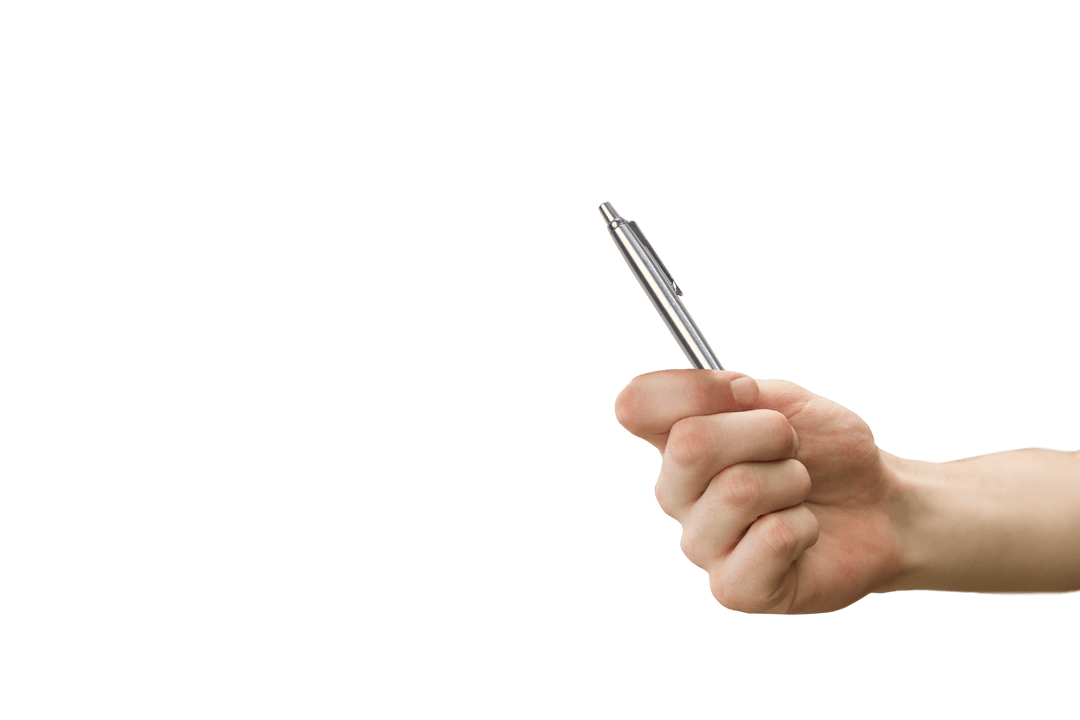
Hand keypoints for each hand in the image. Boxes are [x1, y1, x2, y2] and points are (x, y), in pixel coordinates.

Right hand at [614, 369, 904, 614]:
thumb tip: (724, 392)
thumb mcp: (783, 401)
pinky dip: (805, 526)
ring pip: (738, 490)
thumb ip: (735, 392)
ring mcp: (700, 545)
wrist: (880, 505)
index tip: (747, 392)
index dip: (695, 389)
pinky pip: (771, 539)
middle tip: (791, 448)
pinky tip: (804, 533)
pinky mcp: (733, 589)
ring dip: (792, 481)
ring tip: (800, 494)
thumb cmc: (825, 453)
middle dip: (766, 432)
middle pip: (689, 443)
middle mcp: (676, 495)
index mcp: (673, 442)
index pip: (636, 405)